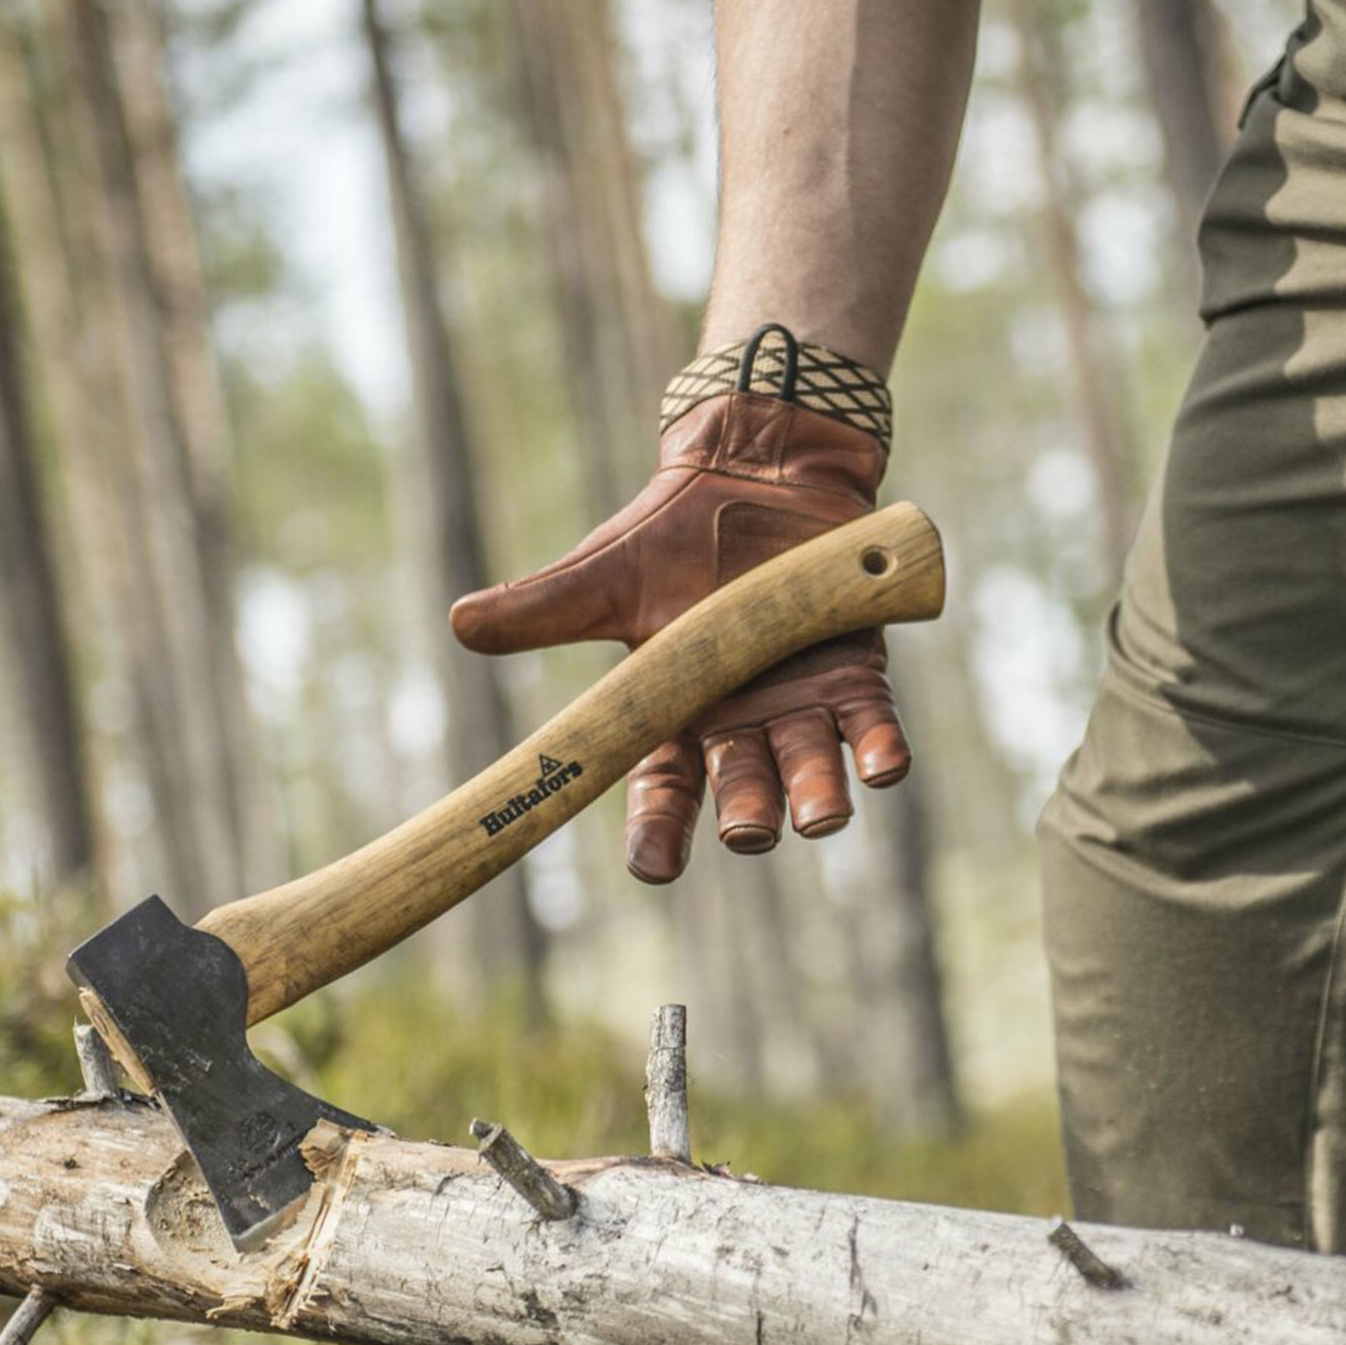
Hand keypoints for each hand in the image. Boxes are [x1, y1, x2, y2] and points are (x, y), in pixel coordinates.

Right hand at [449, 386, 909, 881]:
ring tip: (821, 818)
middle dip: (748, 812)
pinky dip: (881, 748)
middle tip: (745, 829)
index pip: (665, 789)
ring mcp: (806, 701)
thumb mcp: (606, 575)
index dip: (659, 830)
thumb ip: (543, 609)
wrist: (755, 475)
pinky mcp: (860, 670)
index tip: (652, 869)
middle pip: (745, 786)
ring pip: (813, 767)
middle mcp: (746, 722)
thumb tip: (461, 623)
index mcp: (680, 714)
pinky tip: (885, 768)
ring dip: (818, 796)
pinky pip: (873, 723)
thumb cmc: (673, 533)